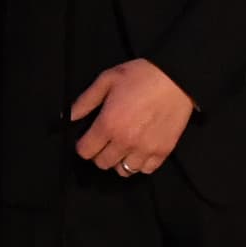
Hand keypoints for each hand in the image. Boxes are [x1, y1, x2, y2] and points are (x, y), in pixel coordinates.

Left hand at [72, 60, 192, 175]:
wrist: (177, 77)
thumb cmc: (141, 75)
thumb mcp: (107, 79)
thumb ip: (85, 100)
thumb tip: (68, 116)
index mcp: (108, 124)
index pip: (85, 152)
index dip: (84, 145)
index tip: (88, 138)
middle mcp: (125, 141)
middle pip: (102, 163)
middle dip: (100, 153)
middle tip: (106, 141)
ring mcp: (145, 149)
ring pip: (124, 171)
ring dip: (120, 160)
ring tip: (124, 146)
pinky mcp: (163, 151)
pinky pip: (146, 170)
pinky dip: (141, 163)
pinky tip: (140, 149)